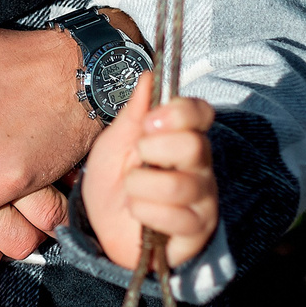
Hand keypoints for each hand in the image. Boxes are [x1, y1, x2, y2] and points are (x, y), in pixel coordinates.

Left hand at [79, 72, 218, 270]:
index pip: (202, 113)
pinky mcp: (197, 230)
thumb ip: (132, 113)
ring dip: (142, 186)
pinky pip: (177, 218)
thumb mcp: (113, 144)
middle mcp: (199, 165)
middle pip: (195, 146)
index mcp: (181, 137)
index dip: (180, 111)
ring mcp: (202, 199)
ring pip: (180, 185)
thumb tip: (148, 76)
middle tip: (137, 156)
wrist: (103, 229)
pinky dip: (146, 213)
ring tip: (132, 190)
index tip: (150, 120)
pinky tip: (140, 214)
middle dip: (155, 149)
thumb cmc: (113, 183)